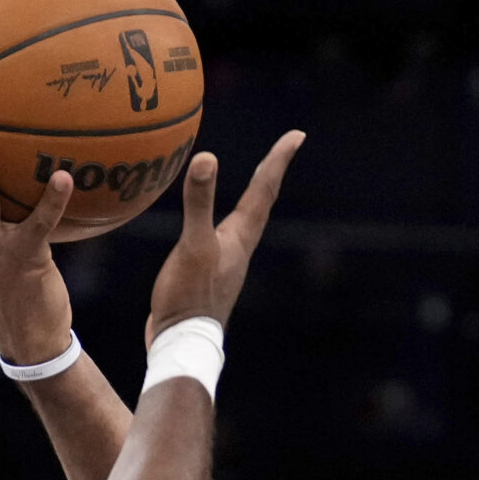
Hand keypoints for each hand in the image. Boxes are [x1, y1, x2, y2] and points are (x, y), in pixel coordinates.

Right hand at [145, 131, 304, 342]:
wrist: (181, 345)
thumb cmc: (190, 297)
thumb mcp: (193, 244)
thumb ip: (199, 203)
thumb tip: (207, 159)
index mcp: (240, 237)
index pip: (264, 189)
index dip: (278, 159)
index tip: (297, 134)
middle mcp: (239, 247)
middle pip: (261, 203)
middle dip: (271, 173)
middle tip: (284, 149)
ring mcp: (225, 262)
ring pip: (244, 221)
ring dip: (253, 197)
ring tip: (257, 182)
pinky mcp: (207, 274)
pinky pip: (221, 236)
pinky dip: (222, 219)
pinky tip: (211, 226)